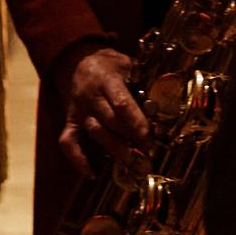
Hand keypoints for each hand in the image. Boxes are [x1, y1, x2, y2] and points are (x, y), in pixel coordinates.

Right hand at [59, 45, 148, 170]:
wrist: (80, 61)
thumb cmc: (110, 65)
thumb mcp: (127, 63)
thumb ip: (142, 77)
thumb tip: (167, 92)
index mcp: (106, 80)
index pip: (121, 103)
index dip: (135, 122)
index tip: (148, 135)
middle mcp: (91, 96)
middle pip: (110, 121)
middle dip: (130, 138)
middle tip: (147, 152)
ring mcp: (79, 110)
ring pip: (95, 132)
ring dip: (114, 148)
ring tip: (132, 162)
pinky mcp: (70, 121)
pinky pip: (68, 142)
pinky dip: (77, 159)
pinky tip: (91, 173)